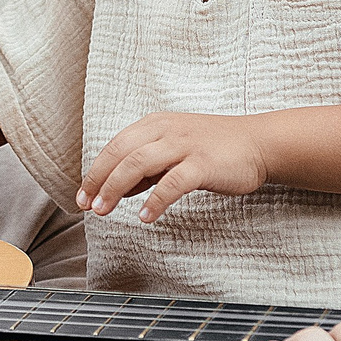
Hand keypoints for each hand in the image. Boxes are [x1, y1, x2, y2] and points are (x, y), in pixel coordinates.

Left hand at [78, 112, 265, 221]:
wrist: (258, 143)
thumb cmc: (214, 149)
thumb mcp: (173, 150)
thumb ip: (146, 168)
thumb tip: (115, 189)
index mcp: (155, 124)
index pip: (115, 146)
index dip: (95, 171)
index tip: (82, 196)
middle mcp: (166, 130)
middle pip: (121, 154)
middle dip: (99, 181)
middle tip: (88, 206)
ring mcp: (185, 145)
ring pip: (139, 163)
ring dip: (116, 189)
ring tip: (104, 211)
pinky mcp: (203, 164)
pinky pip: (172, 182)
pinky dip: (155, 200)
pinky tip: (145, 216)